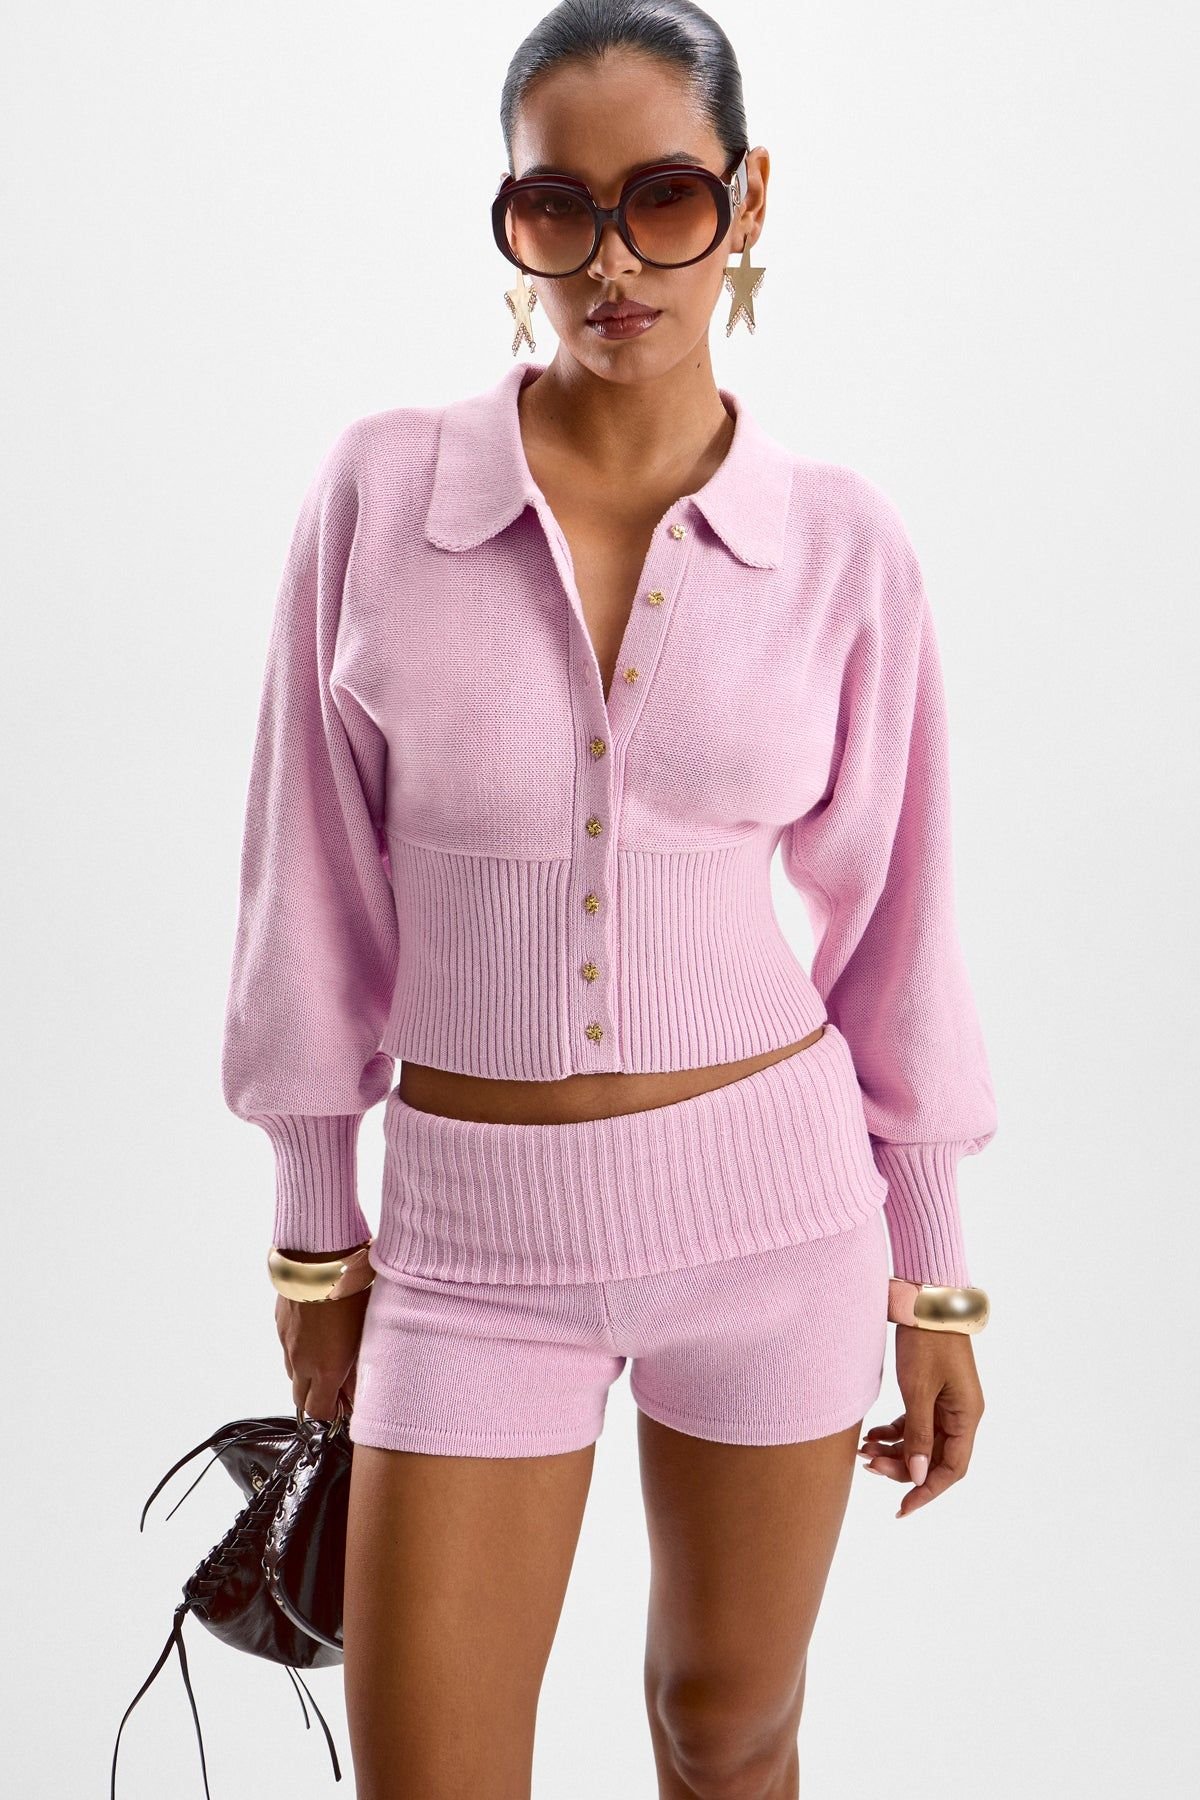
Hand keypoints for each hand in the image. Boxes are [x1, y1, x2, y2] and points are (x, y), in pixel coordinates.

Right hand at [275, 1286, 370, 1421]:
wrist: (320, 1258)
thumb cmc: (351, 1291)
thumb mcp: (366, 1330)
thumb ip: (359, 1365)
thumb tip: (357, 1387)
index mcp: (327, 1370)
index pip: (319, 1412)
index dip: (332, 1414)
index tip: (345, 1406)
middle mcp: (302, 1362)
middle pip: (300, 1401)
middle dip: (317, 1400)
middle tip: (335, 1389)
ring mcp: (287, 1343)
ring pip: (293, 1374)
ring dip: (307, 1375)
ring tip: (327, 1358)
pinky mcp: (280, 1324)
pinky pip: (287, 1348)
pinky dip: (299, 1349)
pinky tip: (316, 1333)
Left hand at [857, 1326, 983, 1516]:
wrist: (925, 1300)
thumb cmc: (926, 1342)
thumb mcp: (919, 1390)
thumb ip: (919, 1435)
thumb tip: (920, 1477)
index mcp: (967, 1417)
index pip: (952, 1470)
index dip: (927, 1491)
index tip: (902, 1508)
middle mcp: (961, 1414)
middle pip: (934, 1458)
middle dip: (902, 1468)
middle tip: (868, 1466)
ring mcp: (946, 1403)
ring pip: (921, 1442)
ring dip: (894, 1451)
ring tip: (863, 1451)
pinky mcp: (931, 1392)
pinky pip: (914, 1424)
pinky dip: (894, 1432)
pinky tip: (870, 1435)